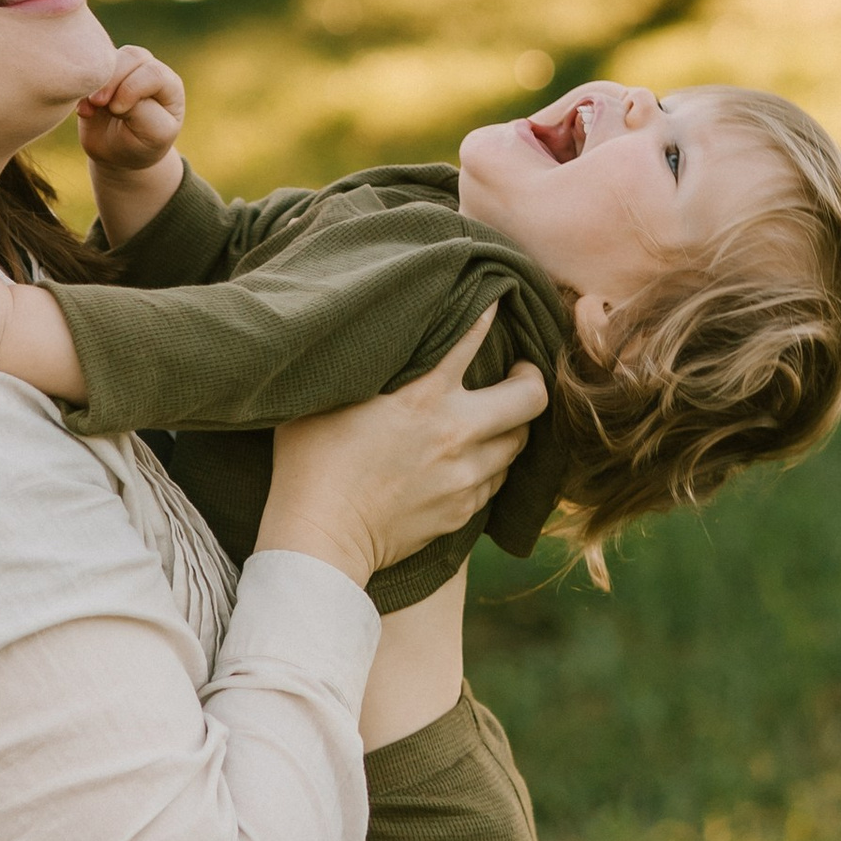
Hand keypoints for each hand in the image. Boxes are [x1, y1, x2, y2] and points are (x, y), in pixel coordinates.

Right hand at [78, 46, 186, 176]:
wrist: (118, 155)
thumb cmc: (143, 144)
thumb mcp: (153, 134)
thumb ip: (141, 110)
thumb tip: (114, 92)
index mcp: (169, 85)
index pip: (154, 73)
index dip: (132, 87)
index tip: (118, 110)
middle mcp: (149, 71)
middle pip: (132, 56)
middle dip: (113, 79)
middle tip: (99, 103)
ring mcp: (125, 69)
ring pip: (111, 56)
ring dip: (96, 80)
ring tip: (91, 108)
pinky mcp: (102, 74)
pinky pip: (91, 67)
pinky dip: (82, 87)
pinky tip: (84, 110)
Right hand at [260, 312, 548, 588]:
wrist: (320, 538)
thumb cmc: (310, 462)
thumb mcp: (329, 396)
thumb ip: (366, 366)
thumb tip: (372, 337)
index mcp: (423, 396)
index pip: (473, 338)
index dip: (488, 314)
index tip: (496, 301)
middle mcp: (456, 434)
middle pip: (530, 398)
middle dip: (530, 379)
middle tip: (518, 371)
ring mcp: (465, 477)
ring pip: (519, 442)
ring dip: (512, 426)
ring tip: (498, 417)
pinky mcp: (462, 511)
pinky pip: (497, 481)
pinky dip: (492, 464)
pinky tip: (475, 458)